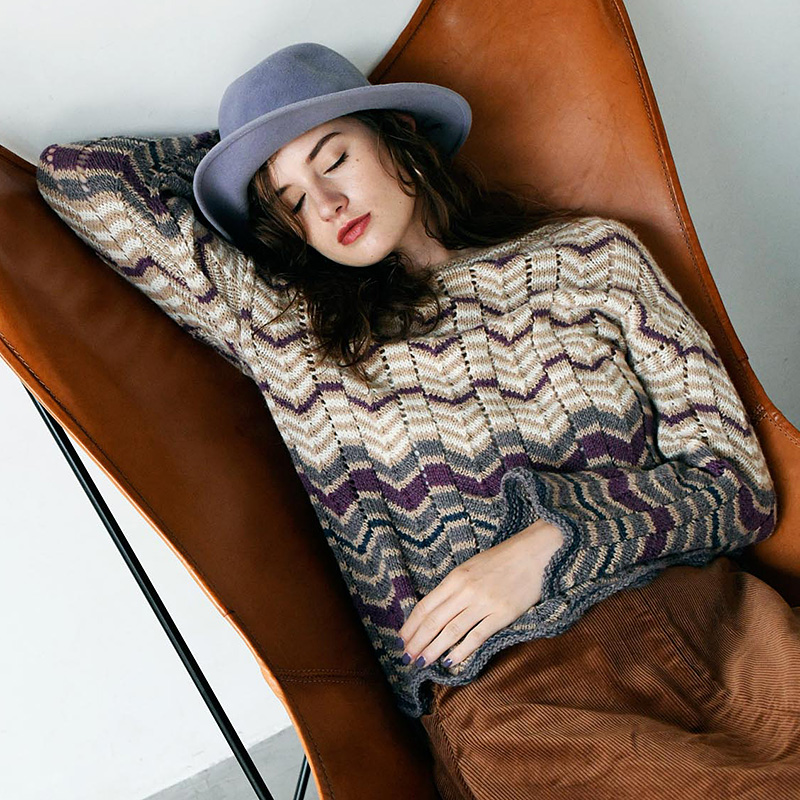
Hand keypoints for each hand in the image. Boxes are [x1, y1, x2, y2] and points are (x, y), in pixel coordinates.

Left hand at [396, 519, 564, 668]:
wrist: (534, 554)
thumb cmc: (501, 560)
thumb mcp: (470, 567)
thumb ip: (452, 588)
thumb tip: (433, 612)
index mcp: (455, 578)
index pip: (425, 606)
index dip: (411, 626)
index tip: (401, 640)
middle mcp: (466, 591)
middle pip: (434, 621)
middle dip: (417, 641)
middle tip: (406, 657)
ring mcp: (484, 604)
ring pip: (451, 631)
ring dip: (433, 649)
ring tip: (422, 662)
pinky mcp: (502, 615)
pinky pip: (477, 636)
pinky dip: (461, 651)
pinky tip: (450, 662)